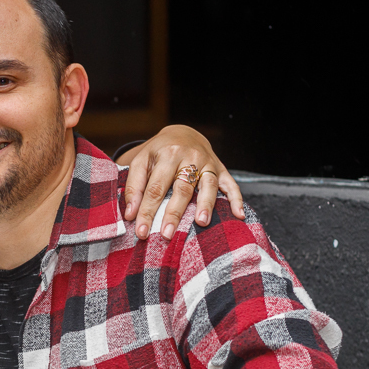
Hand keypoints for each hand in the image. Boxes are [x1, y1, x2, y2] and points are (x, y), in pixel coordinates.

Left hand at [118, 125, 244, 239]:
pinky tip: (238, 215)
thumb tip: (131, 214)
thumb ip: (134, 186)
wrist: (182, 134)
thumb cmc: (158, 152)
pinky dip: (236, 199)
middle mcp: (189, 157)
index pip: (155, 188)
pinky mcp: (221, 168)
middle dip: (173, 213)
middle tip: (166, 234)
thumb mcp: (141, 161)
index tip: (141, 231)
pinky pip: (231, 184)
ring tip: (200, 222)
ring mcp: (208, 163)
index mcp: (167, 155)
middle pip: (181, 188)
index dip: (147, 211)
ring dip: (205, 204)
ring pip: (207, 185)